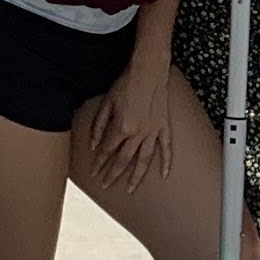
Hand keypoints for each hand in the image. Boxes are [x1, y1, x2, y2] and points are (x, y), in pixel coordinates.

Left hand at [89, 59, 176, 188]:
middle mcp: (138, 134)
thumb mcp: (106, 103)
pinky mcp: (164, 127)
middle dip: (113, 174)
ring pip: (144, 160)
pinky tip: (163, 174)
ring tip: (130, 189)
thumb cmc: (126, 83)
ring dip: (136, 176)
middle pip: (123, 160)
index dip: (98, 163)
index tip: (94, 172)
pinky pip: (166, 148)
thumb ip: (99, 126)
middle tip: (106, 185)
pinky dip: (166, 162)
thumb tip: (94, 145)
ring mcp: (153, 132)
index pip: (106, 151)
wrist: (148, 71)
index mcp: (122, 128)